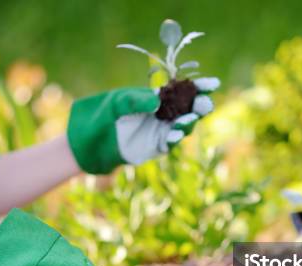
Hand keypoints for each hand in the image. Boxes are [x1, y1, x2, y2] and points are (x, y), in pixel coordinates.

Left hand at [66, 77, 219, 173]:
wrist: (89, 142)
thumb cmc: (102, 117)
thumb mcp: (116, 103)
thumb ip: (135, 100)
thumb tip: (157, 101)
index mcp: (156, 98)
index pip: (182, 90)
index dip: (199, 87)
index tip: (212, 83)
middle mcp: (162, 114)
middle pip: (189, 109)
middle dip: (199, 105)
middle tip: (204, 102)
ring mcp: (160, 131)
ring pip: (183, 126)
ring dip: (189, 122)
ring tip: (190, 118)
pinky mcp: (155, 147)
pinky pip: (169, 142)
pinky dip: (174, 137)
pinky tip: (175, 133)